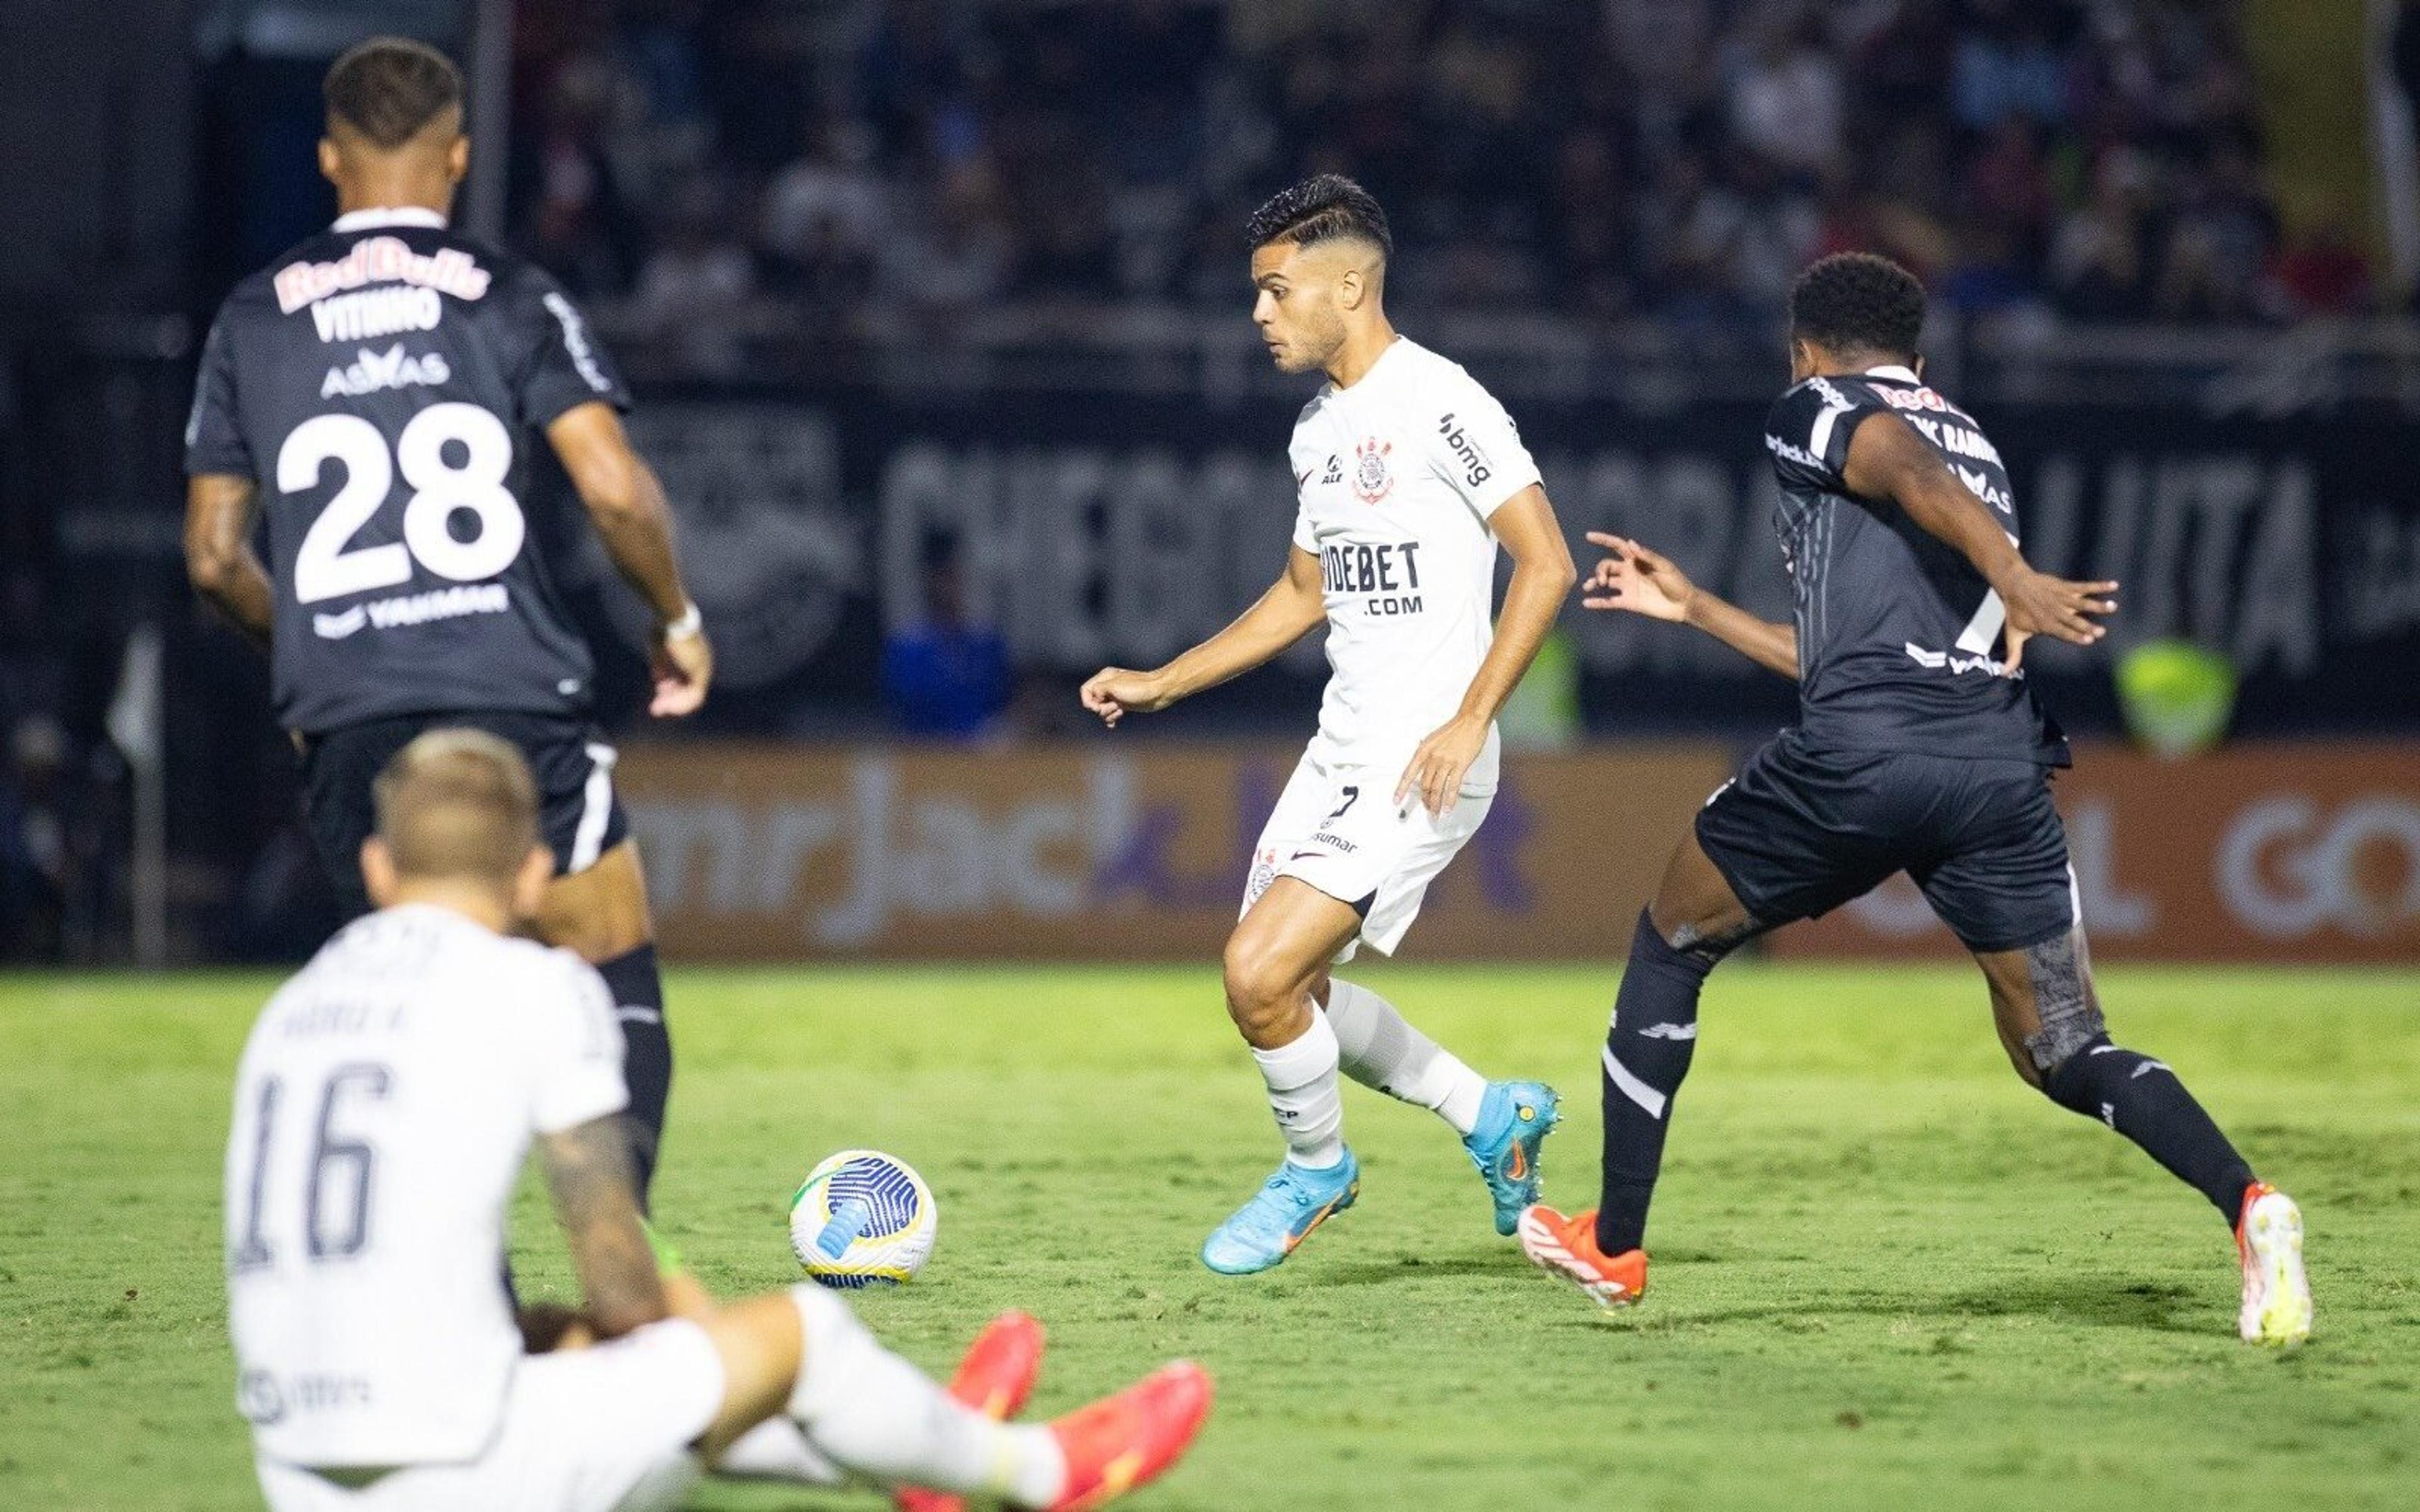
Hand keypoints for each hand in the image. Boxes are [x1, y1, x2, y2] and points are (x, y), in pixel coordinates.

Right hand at [649, 622, 712, 716]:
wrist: (671, 620)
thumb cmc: (664, 630)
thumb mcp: (658, 650)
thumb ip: (661, 665)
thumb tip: (658, 679)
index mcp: (692, 657)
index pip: (685, 679)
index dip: (671, 688)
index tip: (658, 691)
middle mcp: (701, 664)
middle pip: (689, 689)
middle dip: (671, 700)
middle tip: (655, 709)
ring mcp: (703, 668)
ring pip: (692, 695)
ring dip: (673, 704)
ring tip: (657, 709)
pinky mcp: (700, 672)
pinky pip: (694, 695)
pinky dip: (680, 703)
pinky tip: (667, 706)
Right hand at [1079, 667, 1171, 727]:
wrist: (1158, 692)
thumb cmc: (1137, 688)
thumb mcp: (1113, 687)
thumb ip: (1097, 691)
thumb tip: (1094, 700)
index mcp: (1105, 677)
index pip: (1085, 690)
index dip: (1088, 701)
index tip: (1096, 708)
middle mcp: (1108, 686)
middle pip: (1093, 701)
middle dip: (1100, 708)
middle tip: (1113, 706)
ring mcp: (1116, 695)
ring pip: (1102, 709)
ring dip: (1108, 714)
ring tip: (1120, 710)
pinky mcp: (1123, 704)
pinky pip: (1110, 714)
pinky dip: (1111, 719)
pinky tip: (1113, 724)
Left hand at [1396, 714, 1488, 816]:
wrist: (1469, 721)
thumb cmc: (1452, 729)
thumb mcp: (1432, 739)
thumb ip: (1425, 752)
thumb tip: (1420, 763)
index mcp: (1423, 751)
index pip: (1408, 774)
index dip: (1401, 789)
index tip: (1396, 801)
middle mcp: (1432, 758)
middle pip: (1424, 785)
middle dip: (1425, 799)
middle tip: (1427, 807)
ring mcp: (1446, 763)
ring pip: (1437, 789)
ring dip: (1435, 803)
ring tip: (1435, 812)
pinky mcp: (1460, 766)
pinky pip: (1452, 787)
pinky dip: (1449, 800)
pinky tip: (1447, 808)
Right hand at [1580, 533, 1694, 621]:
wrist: (1682, 604)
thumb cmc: (1676, 582)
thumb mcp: (1664, 567)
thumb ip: (1647, 556)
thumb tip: (1630, 543)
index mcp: (1637, 559)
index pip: (1617, 546)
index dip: (1603, 539)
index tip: (1589, 536)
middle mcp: (1629, 571)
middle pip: (1606, 565)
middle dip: (1600, 570)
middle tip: (1603, 581)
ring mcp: (1628, 586)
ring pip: (1605, 581)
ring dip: (1594, 582)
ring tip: (1589, 587)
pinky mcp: (1628, 602)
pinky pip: (1609, 601)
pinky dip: (1597, 602)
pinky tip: (1586, 603)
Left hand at [1991, 566, 2116, 670]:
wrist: (2014, 584)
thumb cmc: (2015, 611)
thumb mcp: (2013, 634)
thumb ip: (2014, 654)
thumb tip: (2004, 673)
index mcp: (2046, 624)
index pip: (2062, 631)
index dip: (2075, 635)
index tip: (2088, 640)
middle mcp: (2055, 611)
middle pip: (2074, 620)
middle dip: (2088, 625)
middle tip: (2101, 631)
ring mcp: (2061, 598)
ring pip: (2082, 602)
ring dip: (2098, 605)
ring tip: (2113, 607)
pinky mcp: (2066, 586)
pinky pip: (2084, 586)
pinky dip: (2099, 586)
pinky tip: (2114, 585)